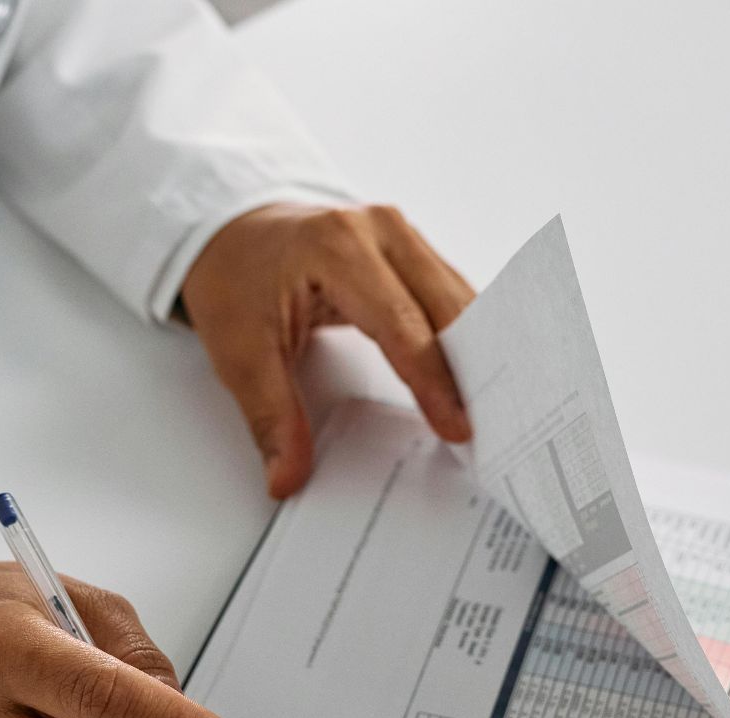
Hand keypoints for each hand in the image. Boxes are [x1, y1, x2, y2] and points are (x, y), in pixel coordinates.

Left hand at [179, 203, 475, 498]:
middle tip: (494, 427)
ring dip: (480, 353)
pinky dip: (469, 336)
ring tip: (498, 408)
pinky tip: (481, 376)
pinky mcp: (412, 248)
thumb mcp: (239, 353)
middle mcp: (379, 229)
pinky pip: (453, 293)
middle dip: (472, 370)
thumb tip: (286, 477)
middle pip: (447, 307)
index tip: (457, 426)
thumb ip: (271, 417)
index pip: (402, 324)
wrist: (231, 233)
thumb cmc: (235, 280)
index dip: (434, 381)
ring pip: (460, 298)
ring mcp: (401, 233)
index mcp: (336, 247)